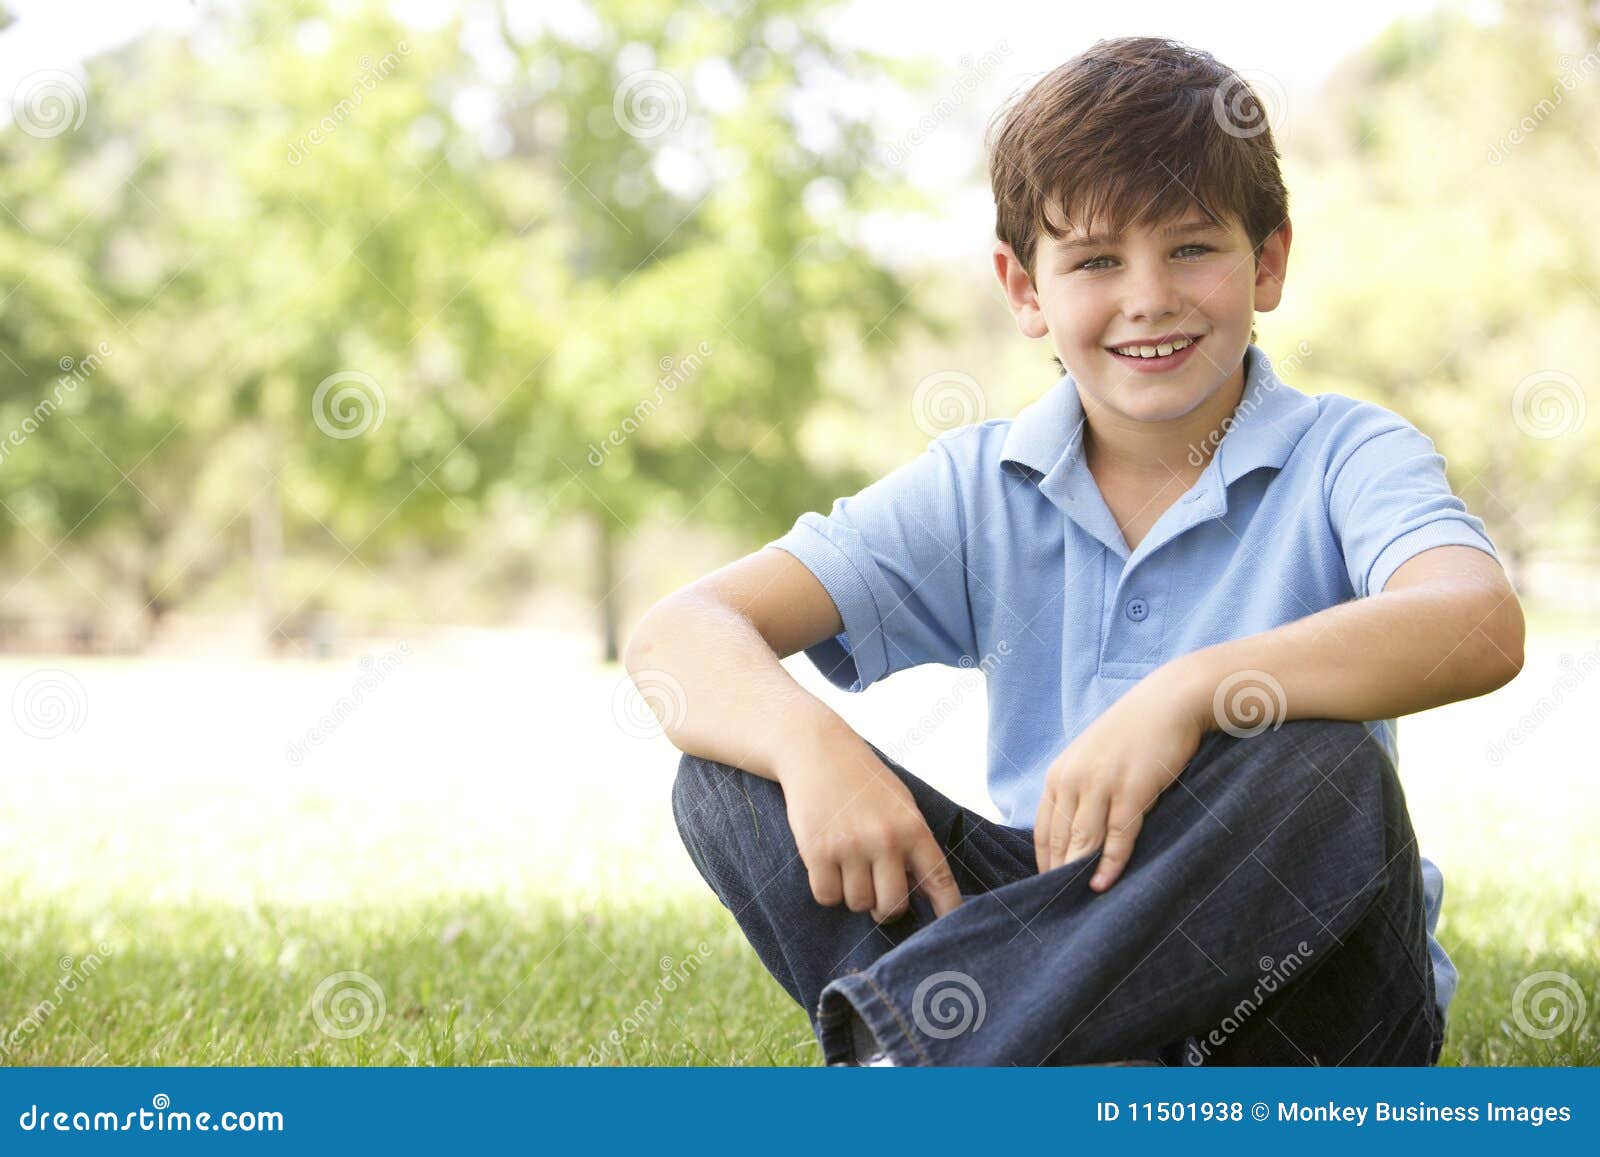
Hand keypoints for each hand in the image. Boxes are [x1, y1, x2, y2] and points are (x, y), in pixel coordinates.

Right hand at [777, 722, 963, 924]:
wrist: (817, 750)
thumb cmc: (863, 781)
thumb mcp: (900, 805)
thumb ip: (912, 845)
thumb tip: (921, 893)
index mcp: (913, 828)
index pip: (938, 880)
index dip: (948, 911)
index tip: (951, 931)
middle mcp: (885, 840)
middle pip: (892, 906)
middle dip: (884, 908)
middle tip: (876, 891)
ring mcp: (850, 847)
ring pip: (857, 904)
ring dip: (852, 894)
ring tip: (848, 865)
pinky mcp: (817, 852)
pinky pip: (827, 897)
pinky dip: (827, 890)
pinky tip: (828, 866)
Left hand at [1034, 662, 1209, 889]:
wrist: (1169, 702)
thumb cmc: (1133, 735)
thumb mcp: (1093, 760)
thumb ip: (1080, 793)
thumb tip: (1074, 836)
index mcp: (1059, 774)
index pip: (1042, 830)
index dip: (1044, 863)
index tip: (1047, 889)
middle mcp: (1073, 779)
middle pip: (1059, 840)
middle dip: (1058, 875)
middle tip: (1058, 907)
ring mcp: (1102, 785)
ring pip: (1083, 841)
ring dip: (1079, 874)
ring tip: (1077, 905)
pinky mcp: (1132, 790)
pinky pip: (1118, 836)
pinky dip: (1110, 864)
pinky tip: (1103, 884)